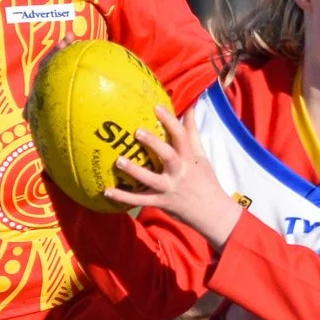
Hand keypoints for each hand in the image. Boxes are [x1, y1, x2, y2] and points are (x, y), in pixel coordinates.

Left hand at [104, 104, 244, 248]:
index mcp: (189, 159)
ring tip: (118, 161)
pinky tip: (107, 191)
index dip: (170, 121)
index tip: (157, 107)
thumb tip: (191, 108)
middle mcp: (179, 172)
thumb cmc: (205, 181)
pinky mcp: (161, 202)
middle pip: (168, 156)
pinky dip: (123, 197)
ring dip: (134, 171)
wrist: (212, 213)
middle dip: (154, 144)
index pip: (182, 136)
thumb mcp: (201, 156)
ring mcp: (169, 188)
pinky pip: (140, 201)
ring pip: (151, 180)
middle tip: (137, 131)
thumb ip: (192, 133)